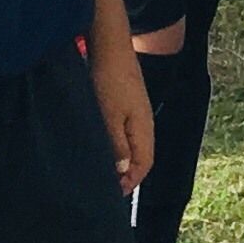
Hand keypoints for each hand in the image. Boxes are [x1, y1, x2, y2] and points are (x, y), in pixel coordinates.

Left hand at [89, 36, 155, 188]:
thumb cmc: (109, 81)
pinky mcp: (126, 105)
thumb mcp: (109, 117)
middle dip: (125, 176)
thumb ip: (116, 145)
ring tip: (99, 172)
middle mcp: (144, 123)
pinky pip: (124, 134)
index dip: (129, 183)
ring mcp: (136, 113)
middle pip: (140, 158)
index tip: (110, 195)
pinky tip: (100, 146)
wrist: (110, 46)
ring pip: (131, 146)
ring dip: (119, 161)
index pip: (143, 165)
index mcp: (144, 128)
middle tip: (103, 188)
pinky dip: (115, 147)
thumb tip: (122, 172)